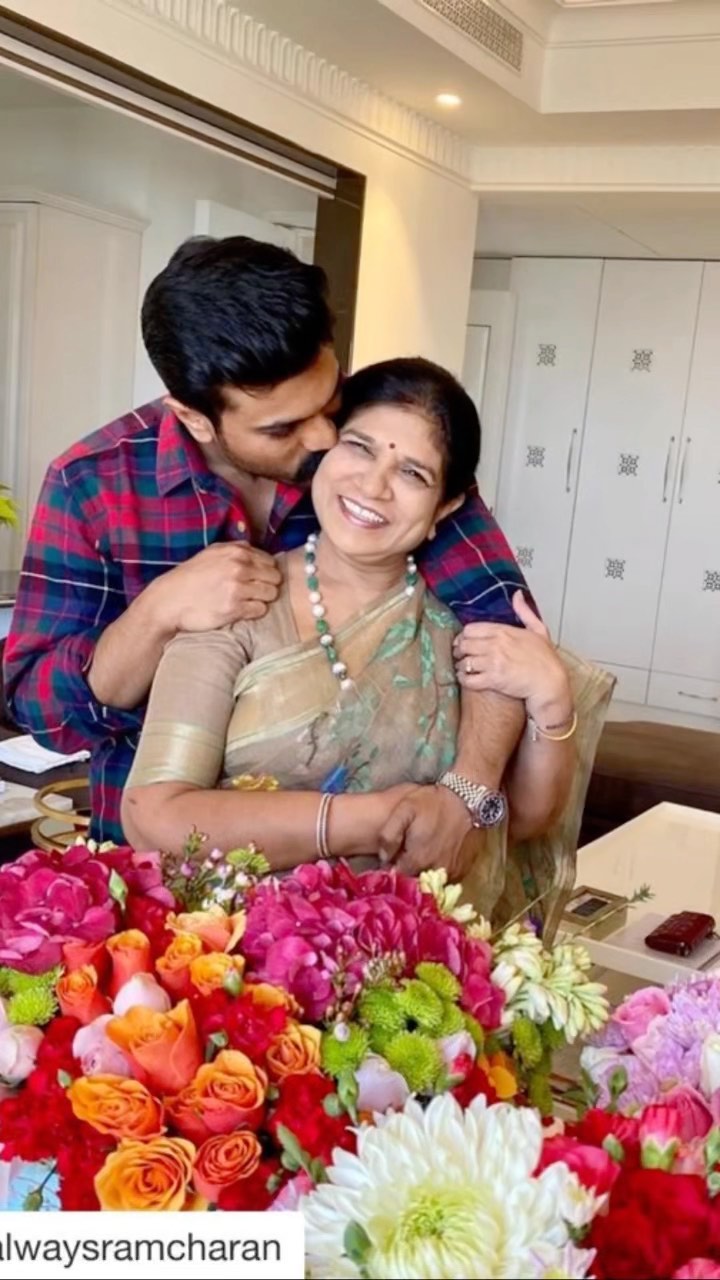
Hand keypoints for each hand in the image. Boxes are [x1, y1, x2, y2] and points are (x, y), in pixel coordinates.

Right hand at [147, 544, 281, 632]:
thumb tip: (257, 552)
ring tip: (247, 601)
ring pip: (271, 594)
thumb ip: (236, 550)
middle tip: (254, 593)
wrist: (170, 600)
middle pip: (275, 578)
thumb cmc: (191, 578)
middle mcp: (239, 566)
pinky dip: (254, 612)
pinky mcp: (234, 608)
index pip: (270, 561)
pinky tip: (241, 610)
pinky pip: (260, 610)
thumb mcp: (212, 553)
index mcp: (236, 551)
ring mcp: (237, 587)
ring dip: (262, 599)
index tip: (256, 579)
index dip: (266, 572)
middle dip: (267, 586)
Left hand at [377, 784, 476, 879]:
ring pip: (431, 882)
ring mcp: (452, 872)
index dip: (392, 868)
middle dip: (409, 872)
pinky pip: (447, 879)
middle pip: (414, 881)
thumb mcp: (404, 810)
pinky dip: (440, 871)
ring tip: (424, 853)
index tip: (393, 858)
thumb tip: (383, 857)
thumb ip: (389, 834)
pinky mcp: (464, 869)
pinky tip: (437, 855)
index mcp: (417, 860)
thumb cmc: (433, 802)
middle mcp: (435, 871)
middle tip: (408, 853)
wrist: (468, 798)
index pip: (397, 878)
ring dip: (425, 872)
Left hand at [453, 590, 571, 723]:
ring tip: (463, 669)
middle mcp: (495, 645)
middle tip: (461, 656)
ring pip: (464, 662)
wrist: (550, 682)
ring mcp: (493, 662)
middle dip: (459, 651)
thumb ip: (524, 611)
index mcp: (503, 631)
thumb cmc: (546, 659)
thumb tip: (517, 594)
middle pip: (464, 645)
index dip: (464, 636)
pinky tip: (467, 679)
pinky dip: (464, 680)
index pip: (470, 629)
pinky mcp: (493, 680)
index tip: (464, 642)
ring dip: (461, 666)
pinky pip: (468, 679)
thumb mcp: (538, 629)